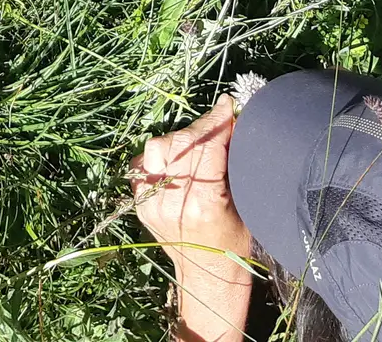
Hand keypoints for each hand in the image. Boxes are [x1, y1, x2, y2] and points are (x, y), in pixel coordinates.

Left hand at [131, 100, 253, 264]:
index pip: (207, 148)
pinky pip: (145, 162)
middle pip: (182, 143)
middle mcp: (172, 201)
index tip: (227, 106)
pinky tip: (176, 154)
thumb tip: (231, 125)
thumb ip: (232, 165)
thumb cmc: (233, 242)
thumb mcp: (243, 204)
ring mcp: (150, 202)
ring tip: (198, 138)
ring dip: (180, 137)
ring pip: (159, 147)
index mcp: (203, 204)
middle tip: (218, 119)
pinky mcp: (138, 202)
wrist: (205, 276)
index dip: (217, 122)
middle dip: (202, 126)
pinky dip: (160, 153)